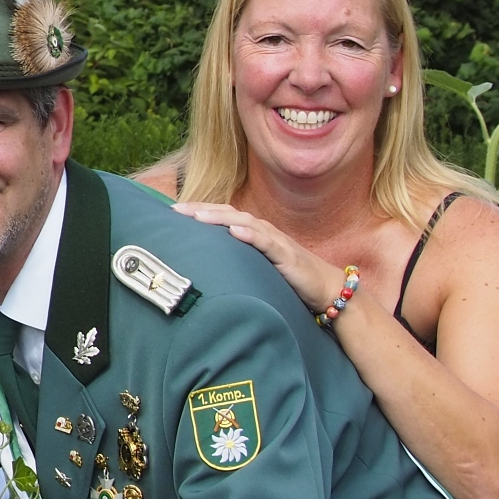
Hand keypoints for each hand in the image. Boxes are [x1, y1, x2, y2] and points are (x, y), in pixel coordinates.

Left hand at [172, 201, 342, 313]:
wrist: (326, 288)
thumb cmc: (288, 277)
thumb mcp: (256, 266)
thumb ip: (235, 259)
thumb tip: (204, 262)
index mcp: (254, 232)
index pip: (222, 215)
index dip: (198, 211)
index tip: (172, 211)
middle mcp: (263, 231)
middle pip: (228, 214)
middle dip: (201, 210)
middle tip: (175, 210)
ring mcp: (276, 241)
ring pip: (244, 223)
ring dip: (219, 218)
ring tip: (197, 216)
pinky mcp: (288, 256)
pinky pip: (268, 243)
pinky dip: (251, 235)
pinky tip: (235, 231)